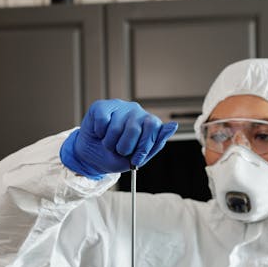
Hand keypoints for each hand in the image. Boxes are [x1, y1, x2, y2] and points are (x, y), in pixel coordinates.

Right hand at [59, 99, 177, 178]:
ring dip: (110, 143)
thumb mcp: (138, 158)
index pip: (153, 127)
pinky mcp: (101, 106)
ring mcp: (119, 106)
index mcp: (148, 123)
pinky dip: (100, 134)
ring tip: (109, 143)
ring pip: (116, 128)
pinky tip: (100, 134)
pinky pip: (103, 122)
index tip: (135, 160)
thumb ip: (156, 144)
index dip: (143, 146)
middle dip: (125, 147)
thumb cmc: (118, 157)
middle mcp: (136, 111)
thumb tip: (174, 125)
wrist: (93, 157)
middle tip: (120, 151)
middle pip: (134, 128)